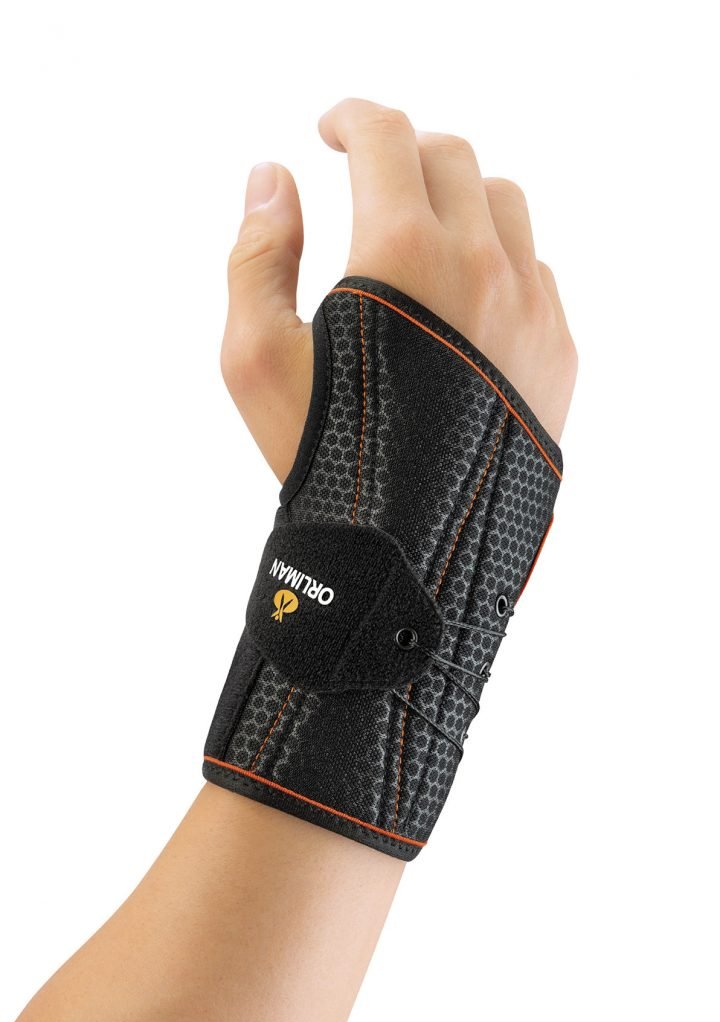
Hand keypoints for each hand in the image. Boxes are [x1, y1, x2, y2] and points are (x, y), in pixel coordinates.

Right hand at [221, 97, 576, 480]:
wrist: (409, 553)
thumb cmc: (323, 458)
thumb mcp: (256, 357)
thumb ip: (258, 254)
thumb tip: (272, 177)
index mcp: (402, 253)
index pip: (386, 136)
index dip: (351, 117)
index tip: (329, 131)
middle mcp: (480, 266)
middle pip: (449, 156)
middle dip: (400, 154)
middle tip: (366, 181)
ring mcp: (531, 308)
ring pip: (504, 204)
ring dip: (456, 197)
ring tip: (418, 235)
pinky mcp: (559, 352)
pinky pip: (536, 268)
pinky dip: (498, 258)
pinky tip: (461, 299)